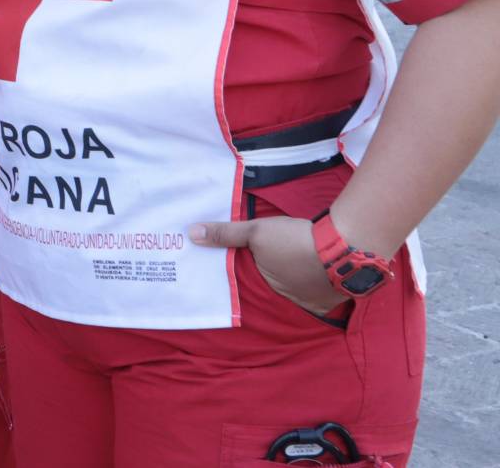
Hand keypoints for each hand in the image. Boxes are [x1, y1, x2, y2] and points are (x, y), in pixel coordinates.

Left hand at [189, 215, 345, 316]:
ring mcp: (315, 304)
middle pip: (277, 292)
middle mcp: (292, 305)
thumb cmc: (294, 241)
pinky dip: (313, 284)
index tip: (246, 268)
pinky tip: (312, 273)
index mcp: (269, 293)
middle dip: (271, 282)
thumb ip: (225, 234)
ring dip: (294, 284)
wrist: (345, 245)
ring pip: (298, 294)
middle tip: (268, 268)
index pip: (253, 287)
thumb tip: (192, 234)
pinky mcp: (335, 299)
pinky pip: (318, 294)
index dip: (249, 276)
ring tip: (289, 270)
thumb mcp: (255, 232)